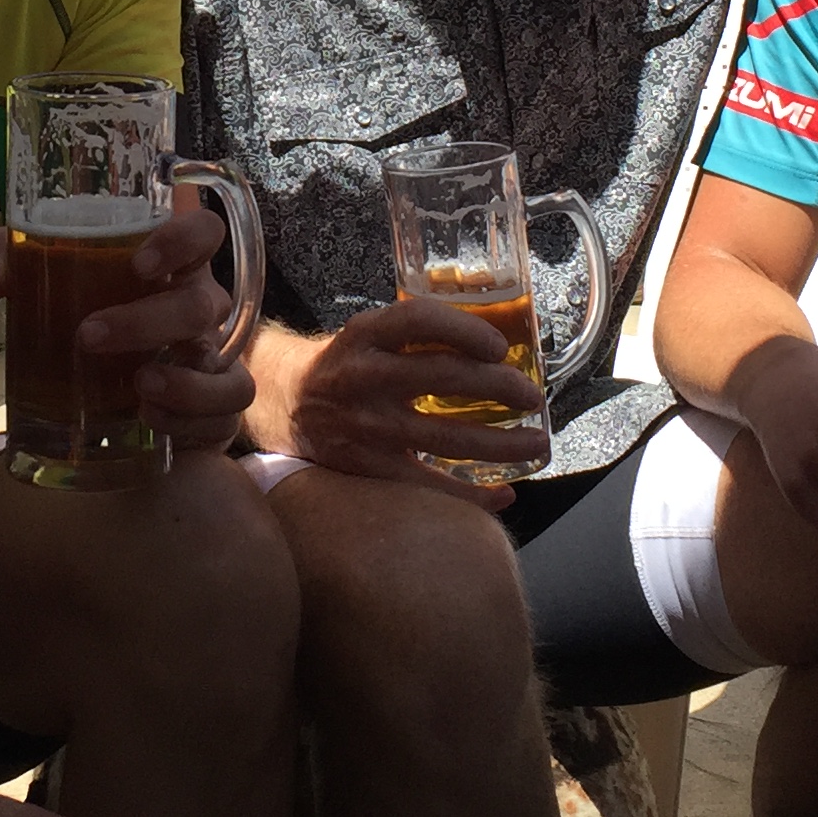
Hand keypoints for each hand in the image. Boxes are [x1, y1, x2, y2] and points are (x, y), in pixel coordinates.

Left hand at [0, 195, 252, 450]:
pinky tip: (150, 417)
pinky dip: (191, 418)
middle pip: (202, 305)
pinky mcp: (214, 413)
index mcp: (171, 268)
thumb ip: (9, 260)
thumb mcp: (39, 279)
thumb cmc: (83, 315)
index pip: (203, 233)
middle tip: (88, 335)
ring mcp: (214, 363)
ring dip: (186, 382)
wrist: (99, 393)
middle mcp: (202, 310)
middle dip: (147, 322)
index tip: (139, 263)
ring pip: (226, 368)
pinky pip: (223, 417)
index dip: (183, 241)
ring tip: (139, 388)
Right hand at [254, 298, 548, 505]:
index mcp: (365, 335)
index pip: (419, 321)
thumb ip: (417, 335)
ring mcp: (364, 427)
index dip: (464, 330)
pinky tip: (502, 495)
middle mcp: (362, 377)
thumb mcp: (368, 334)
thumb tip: (497, 346)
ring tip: (536, 443)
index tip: (499, 346)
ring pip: (446, 438)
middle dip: (500, 387)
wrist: (282, 403)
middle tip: (533, 398)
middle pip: (443, 378)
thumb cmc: (343, 364)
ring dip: (501, 444)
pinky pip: (427, 487)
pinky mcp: (365, 468)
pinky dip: (471, 495)